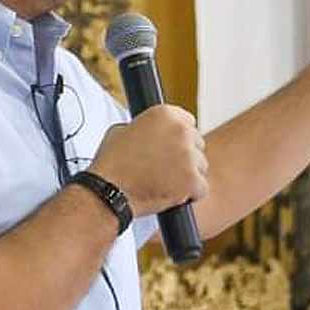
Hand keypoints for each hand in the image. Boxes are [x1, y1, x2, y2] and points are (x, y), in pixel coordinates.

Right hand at [89, 105, 207, 217]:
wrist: (108, 192)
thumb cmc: (112, 165)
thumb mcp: (122, 130)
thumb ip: (146, 127)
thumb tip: (153, 132)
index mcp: (165, 114)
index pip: (189, 122)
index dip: (179, 138)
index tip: (171, 148)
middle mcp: (180, 131)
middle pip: (197, 144)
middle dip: (185, 157)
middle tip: (166, 168)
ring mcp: (189, 155)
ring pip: (201, 166)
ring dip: (188, 176)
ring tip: (166, 183)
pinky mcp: (193, 179)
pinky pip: (201, 188)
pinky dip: (190, 194)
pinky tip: (173, 194)